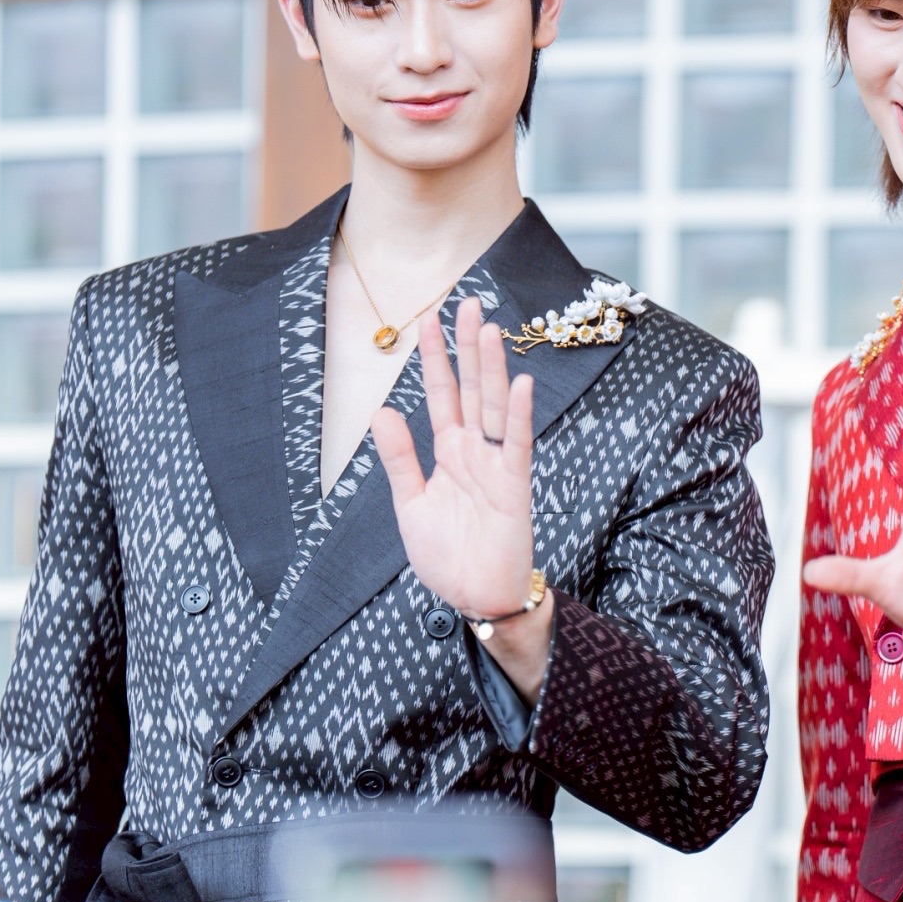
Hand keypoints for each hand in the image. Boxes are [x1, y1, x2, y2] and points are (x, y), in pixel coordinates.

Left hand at [374, 300, 551, 699]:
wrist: (475, 597)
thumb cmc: (447, 556)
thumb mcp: (410, 504)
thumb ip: (399, 458)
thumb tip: (383, 411)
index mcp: (448, 453)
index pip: (441, 396)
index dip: (435, 359)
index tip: (430, 322)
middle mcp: (474, 451)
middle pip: (472, 389)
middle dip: (469, 348)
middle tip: (469, 304)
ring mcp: (496, 465)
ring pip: (494, 406)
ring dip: (492, 369)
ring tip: (489, 330)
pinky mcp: (514, 486)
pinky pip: (517, 443)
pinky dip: (519, 414)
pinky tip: (519, 383)